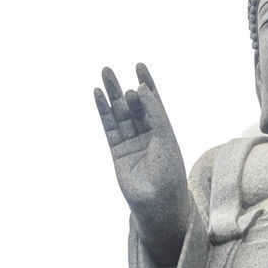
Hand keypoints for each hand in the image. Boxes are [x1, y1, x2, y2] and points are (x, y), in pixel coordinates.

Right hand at [94, 64, 188, 263]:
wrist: (158, 202)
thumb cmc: (169, 171)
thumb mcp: (165, 137)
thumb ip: (154, 112)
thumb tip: (139, 88)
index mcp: (163, 131)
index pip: (153, 102)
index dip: (146, 84)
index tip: (139, 66)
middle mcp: (147, 135)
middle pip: (133, 106)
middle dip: (122, 88)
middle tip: (110, 69)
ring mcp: (131, 143)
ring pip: (119, 115)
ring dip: (111, 95)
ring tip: (103, 75)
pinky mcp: (117, 152)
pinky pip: (109, 128)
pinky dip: (104, 112)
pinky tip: (98, 95)